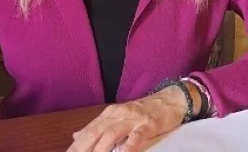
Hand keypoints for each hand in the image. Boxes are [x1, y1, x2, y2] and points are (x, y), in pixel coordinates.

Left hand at [67, 85, 196, 151]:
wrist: (170, 100)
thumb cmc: (144, 111)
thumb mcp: (118, 116)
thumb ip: (98, 126)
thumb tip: (77, 135)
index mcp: (110, 114)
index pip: (89, 130)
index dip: (77, 144)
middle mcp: (119, 114)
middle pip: (96, 131)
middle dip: (83, 147)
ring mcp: (133, 119)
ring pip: (112, 133)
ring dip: (101, 148)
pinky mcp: (148, 124)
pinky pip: (136, 136)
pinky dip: (127, 146)